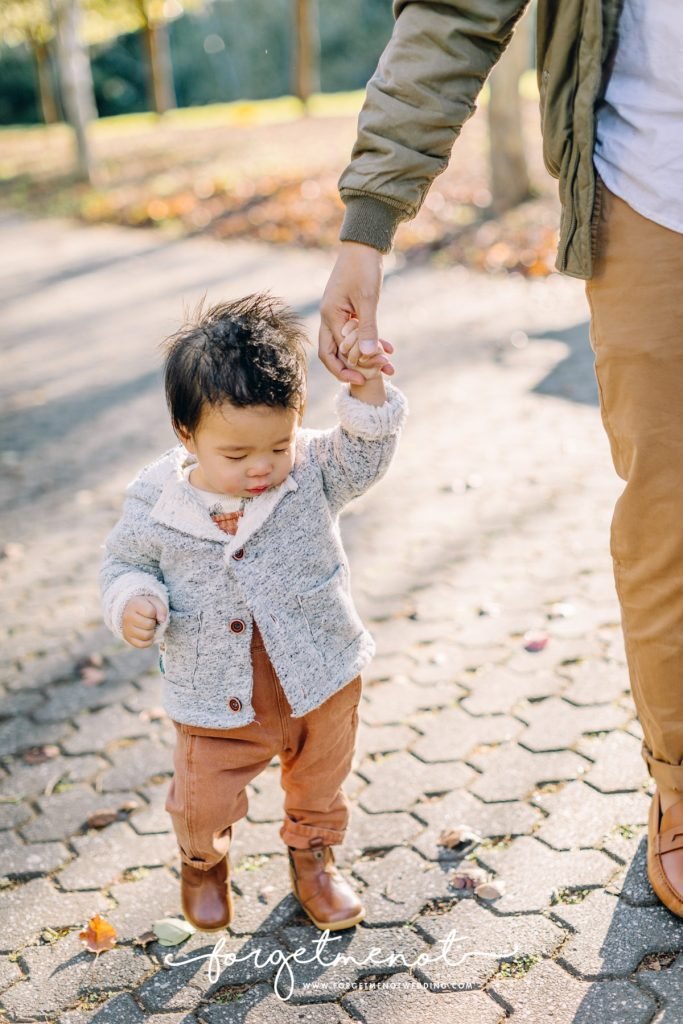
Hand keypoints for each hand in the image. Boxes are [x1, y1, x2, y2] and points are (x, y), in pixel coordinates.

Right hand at [122, 596, 166, 647]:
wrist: (131, 610)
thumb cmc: (145, 606)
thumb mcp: (154, 602)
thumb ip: (161, 609)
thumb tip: (162, 620)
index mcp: (134, 605)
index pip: (150, 612)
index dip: (155, 613)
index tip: (152, 612)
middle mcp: (127, 617)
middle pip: (149, 625)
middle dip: (154, 623)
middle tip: (151, 620)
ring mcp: (126, 629)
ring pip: (146, 636)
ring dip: (152, 632)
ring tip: (149, 627)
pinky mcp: (128, 638)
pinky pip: (142, 645)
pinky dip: (148, 641)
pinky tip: (148, 635)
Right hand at [319, 241, 394, 384]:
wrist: (364, 244)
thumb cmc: (364, 268)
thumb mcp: (368, 299)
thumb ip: (367, 329)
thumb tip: (368, 356)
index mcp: (330, 316)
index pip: (336, 351)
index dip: (352, 365)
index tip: (368, 377)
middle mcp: (328, 317)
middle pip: (332, 353)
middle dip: (348, 369)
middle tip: (368, 380)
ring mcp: (336, 314)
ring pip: (344, 345)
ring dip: (362, 357)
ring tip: (385, 366)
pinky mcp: (347, 310)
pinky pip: (354, 333)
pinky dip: (368, 342)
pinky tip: (388, 348)